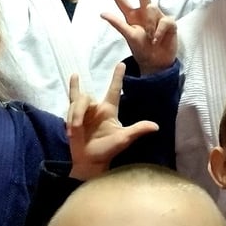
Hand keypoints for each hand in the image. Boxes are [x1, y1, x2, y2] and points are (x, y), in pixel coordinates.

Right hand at [65, 64, 158, 179]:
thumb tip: (156, 126)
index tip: (121, 64)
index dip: (117, 77)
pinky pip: (70, 106)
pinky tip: (69, 127)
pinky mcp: (73, 116)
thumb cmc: (107, 150)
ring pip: (76, 102)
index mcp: (110, 110)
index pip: (114, 89)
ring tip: (74, 132)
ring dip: (74, 117)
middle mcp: (97, 108)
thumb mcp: (123, 139)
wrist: (89, 161)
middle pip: (87, 97)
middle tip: (77, 126)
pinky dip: (70, 117)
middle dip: (80, 109)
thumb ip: (137, 130)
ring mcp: (84, 111)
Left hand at [101, 0, 176, 74]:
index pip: (121, 0)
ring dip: (150, 26)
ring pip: (153, 9)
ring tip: (150, 39)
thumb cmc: (141, 50)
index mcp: (132, 16)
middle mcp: (144, 12)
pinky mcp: (169, 22)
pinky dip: (159, 31)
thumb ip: (118, 24)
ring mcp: (158, 16)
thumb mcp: (128, 37)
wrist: (157, 62)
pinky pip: (164, 21)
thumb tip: (102, 13)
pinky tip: (157, 39)